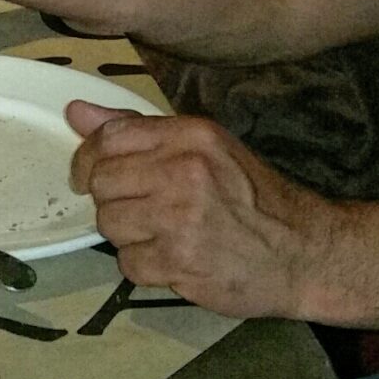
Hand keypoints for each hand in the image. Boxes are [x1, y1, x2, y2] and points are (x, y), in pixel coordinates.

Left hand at [65, 104, 328, 318]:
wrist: (303, 253)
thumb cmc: (252, 197)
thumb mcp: (206, 148)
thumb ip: (138, 130)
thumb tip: (75, 113)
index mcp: (191, 135)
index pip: (109, 137)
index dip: (87, 158)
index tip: (90, 175)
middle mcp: (185, 171)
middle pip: (102, 182)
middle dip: (112, 199)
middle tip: (139, 209)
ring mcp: (181, 219)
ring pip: (109, 224)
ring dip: (127, 235)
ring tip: (161, 234)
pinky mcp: (181, 263)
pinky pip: (128, 264)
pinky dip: (144, 266)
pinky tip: (173, 259)